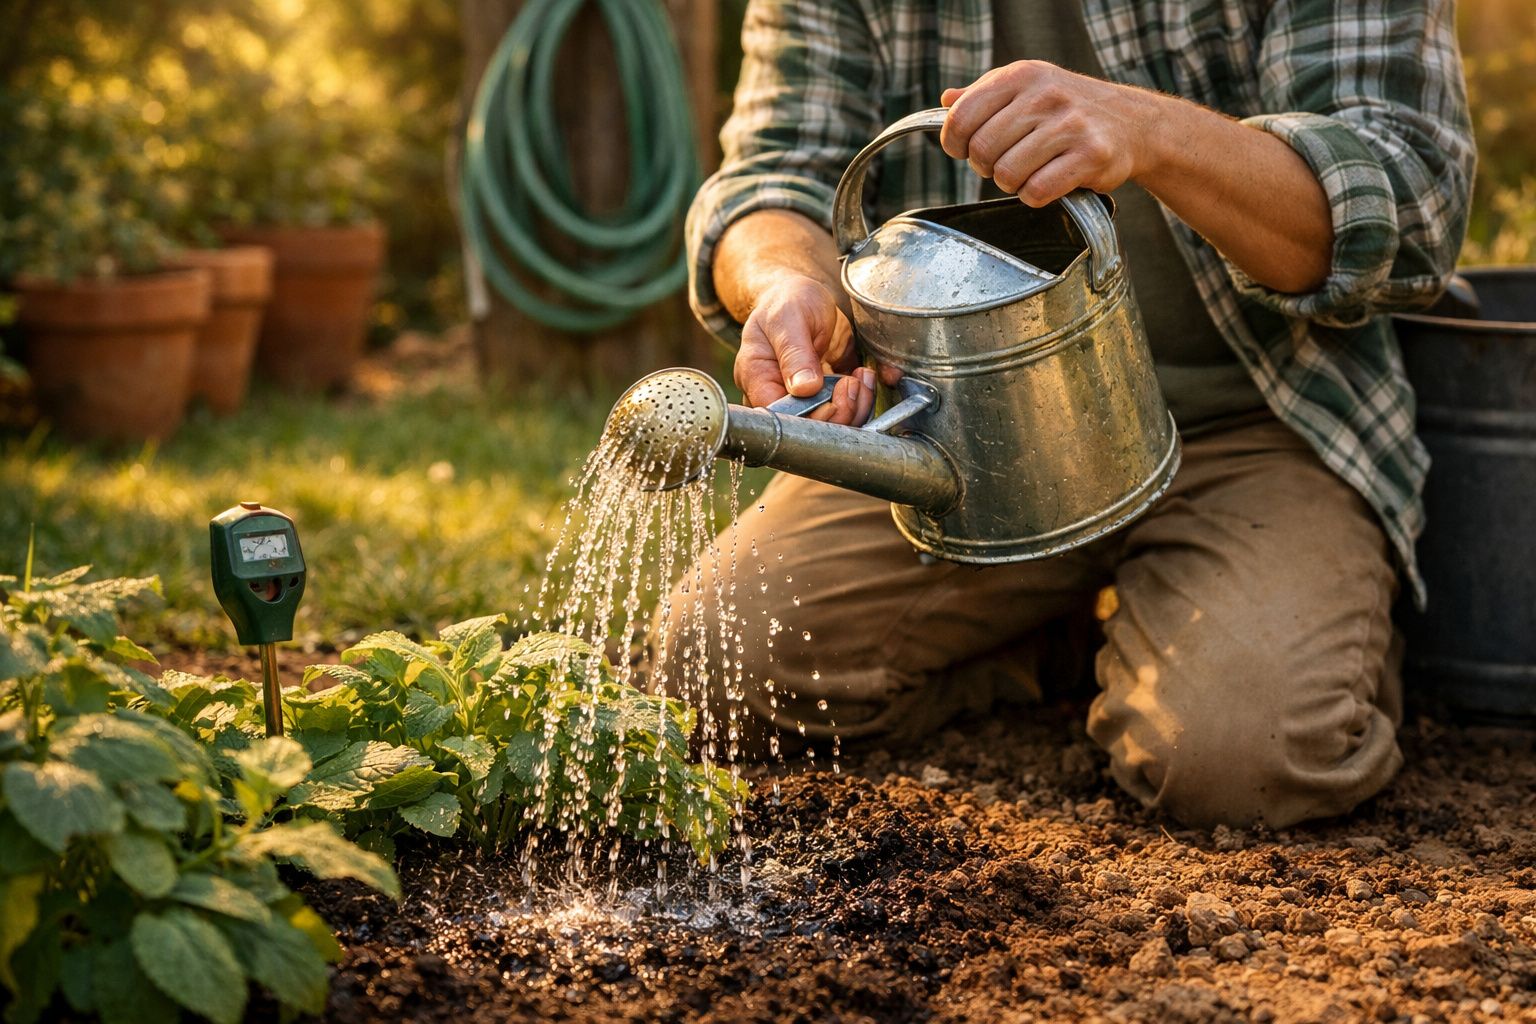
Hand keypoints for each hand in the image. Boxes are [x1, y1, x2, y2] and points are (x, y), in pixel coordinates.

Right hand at [735, 276, 875, 425]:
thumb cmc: (787, 300)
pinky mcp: (823, 397)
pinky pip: (844, 413)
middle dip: (838, 412)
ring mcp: (800, 399)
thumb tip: (803, 389)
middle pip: (806, 428)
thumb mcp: (788, 317)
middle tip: (851, 383)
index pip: (779, 416)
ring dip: (854, 408)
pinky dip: (861, 401)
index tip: (834, 395)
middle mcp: (775, 395)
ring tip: (861, 378)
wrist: (803, 295)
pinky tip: (863, 378)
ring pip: (829, 425)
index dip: (810, 416)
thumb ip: (794, 352)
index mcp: (756, 377)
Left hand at [940, 61, 1155, 206]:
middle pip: (981, 151)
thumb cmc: (1069, 109)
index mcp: (1021, 76)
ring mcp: (1070, 125)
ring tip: (1030, 172)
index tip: (964, 151)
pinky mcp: (1091, 155)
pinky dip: (1035, 196)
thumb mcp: (1028, 88)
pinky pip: (1037, 191)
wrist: (1133, 123)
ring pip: (1007, 175)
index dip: (954, 143)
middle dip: (986, 167)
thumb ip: (985, 95)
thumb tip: (946, 101)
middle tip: (1005, 163)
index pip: (961, 117)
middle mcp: (1045, 95)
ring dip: (1012, 184)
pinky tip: (1047, 184)